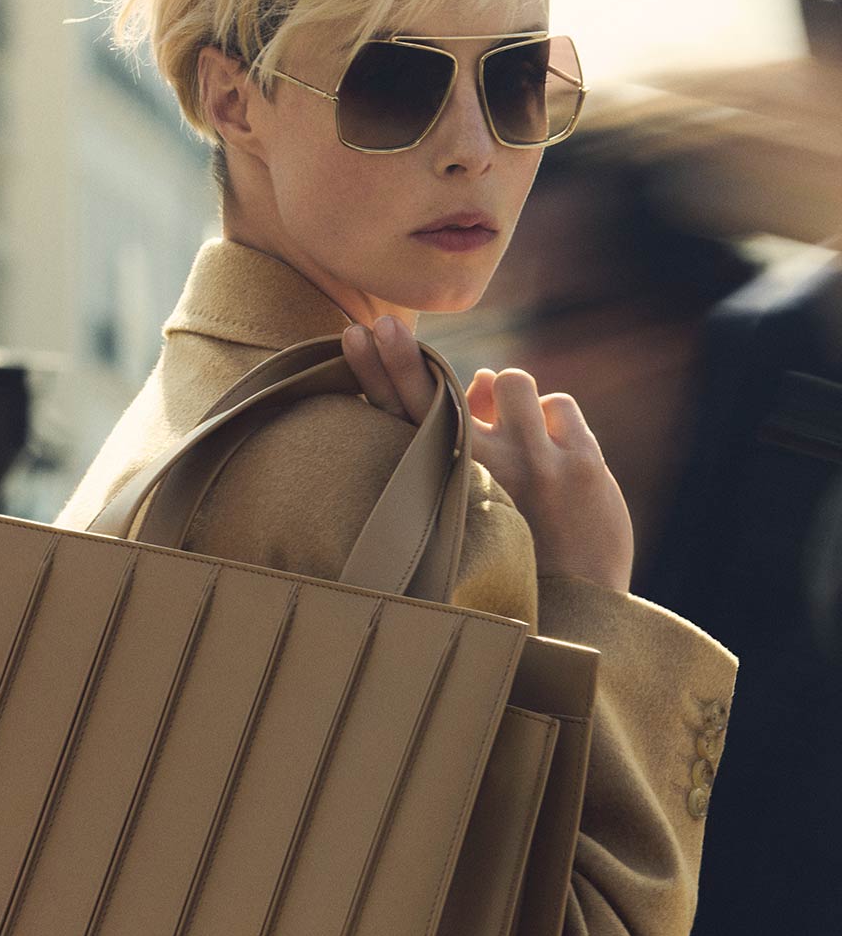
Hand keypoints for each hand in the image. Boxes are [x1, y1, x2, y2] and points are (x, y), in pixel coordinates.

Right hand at [341, 317, 634, 593]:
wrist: (581, 610)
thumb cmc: (523, 548)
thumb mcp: (484, 500)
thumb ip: (474, 440)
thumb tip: (479, 378)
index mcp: (450, 485)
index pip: (402, 419)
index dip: (375, 373)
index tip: (355, 335)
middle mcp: (482, 472)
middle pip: (432, 397)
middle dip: (401, 357)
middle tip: (381, 325)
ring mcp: (532, 465)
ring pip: (509, 381)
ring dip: (514, 399)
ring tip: (526, 439)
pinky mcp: (579, 464)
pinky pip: (559, 405)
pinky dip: (560, 425)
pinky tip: (565, 461)